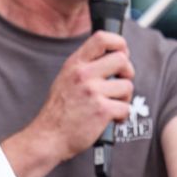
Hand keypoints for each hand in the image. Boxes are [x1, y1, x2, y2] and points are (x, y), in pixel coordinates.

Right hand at [23, 31, 135, 164]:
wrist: (48, 137)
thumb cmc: (59, 111)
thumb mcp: (65, 79)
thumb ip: (85, 66)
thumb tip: (113, 56)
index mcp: (75, 64)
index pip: (102, 38)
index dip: (119, 43)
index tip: (122, 54)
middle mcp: (83, 74)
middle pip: (122, 59)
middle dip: (128, 72)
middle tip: (120, 83)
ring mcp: (92, 92)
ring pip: (127, 86)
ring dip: (124, 98)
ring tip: (112, 106)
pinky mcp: (101, 110)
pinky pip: (126, 108)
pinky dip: (122, 116)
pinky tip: (111, 120)